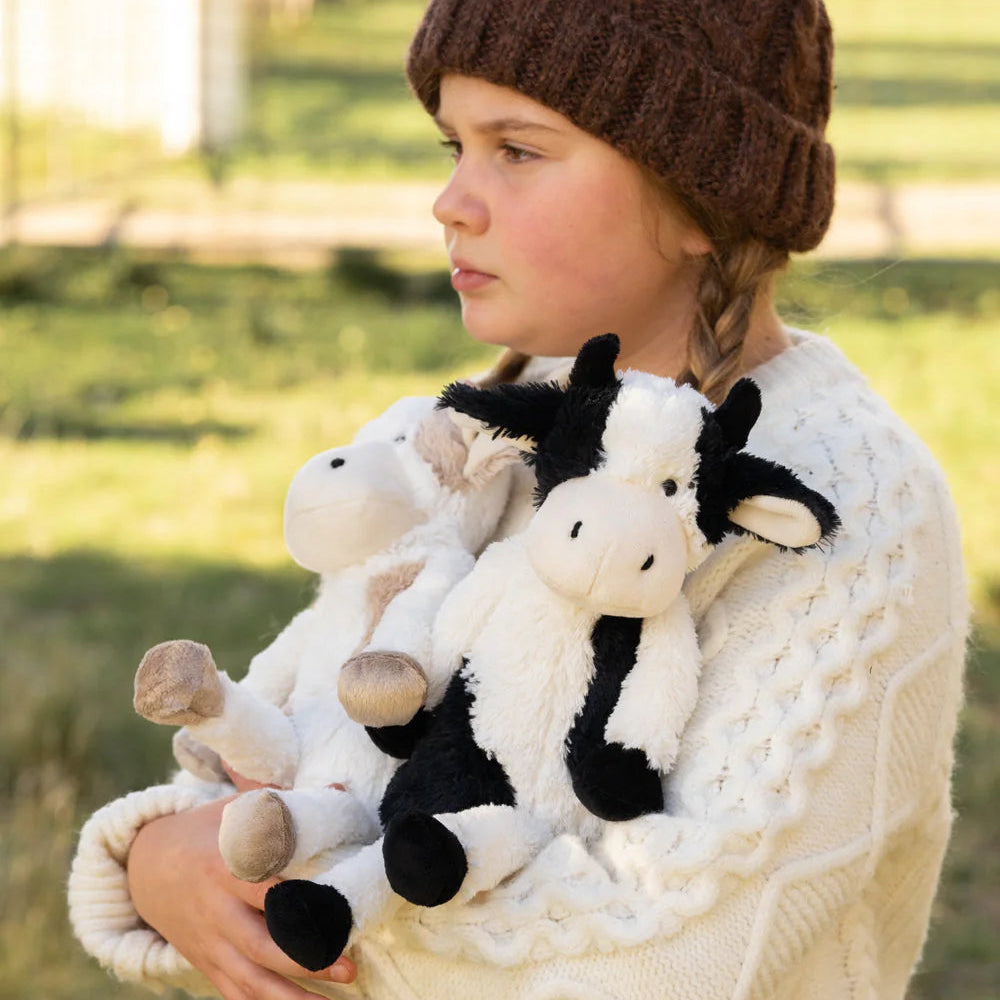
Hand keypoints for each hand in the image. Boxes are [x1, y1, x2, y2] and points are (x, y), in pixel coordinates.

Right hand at [128, 796, 356, 999]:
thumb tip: (339, 788)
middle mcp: (217, 913)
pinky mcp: (206, 964)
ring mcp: (210, 944)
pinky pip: (236, 995)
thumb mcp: (233, 809)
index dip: (301, 908)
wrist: (142, 867)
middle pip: (263, 946)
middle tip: (350, 967)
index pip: (268, 892)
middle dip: (307, 962)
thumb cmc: (202, 832)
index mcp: (226, 870)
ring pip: (252, 982)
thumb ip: (283, 803)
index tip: (339, 916)